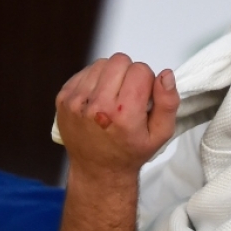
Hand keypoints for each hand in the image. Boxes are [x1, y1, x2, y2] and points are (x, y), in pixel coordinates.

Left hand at [54, 53, 178, 181]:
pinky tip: (99, 100)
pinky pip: (85, 71)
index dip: (147, 81)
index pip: (141, 70)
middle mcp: (97, 106)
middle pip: (120, 61)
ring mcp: (76, 101)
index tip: (143, 99)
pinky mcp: (63, 98)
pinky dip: (95, 80)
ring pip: (101, 63)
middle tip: (128, 96)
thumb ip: (168, 103)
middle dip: (129, 74)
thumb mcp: (160, 135)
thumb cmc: (131, 152)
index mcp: (124, 115)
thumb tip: (166, 75)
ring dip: (111, 75)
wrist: (98, 170)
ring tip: (113, 98)